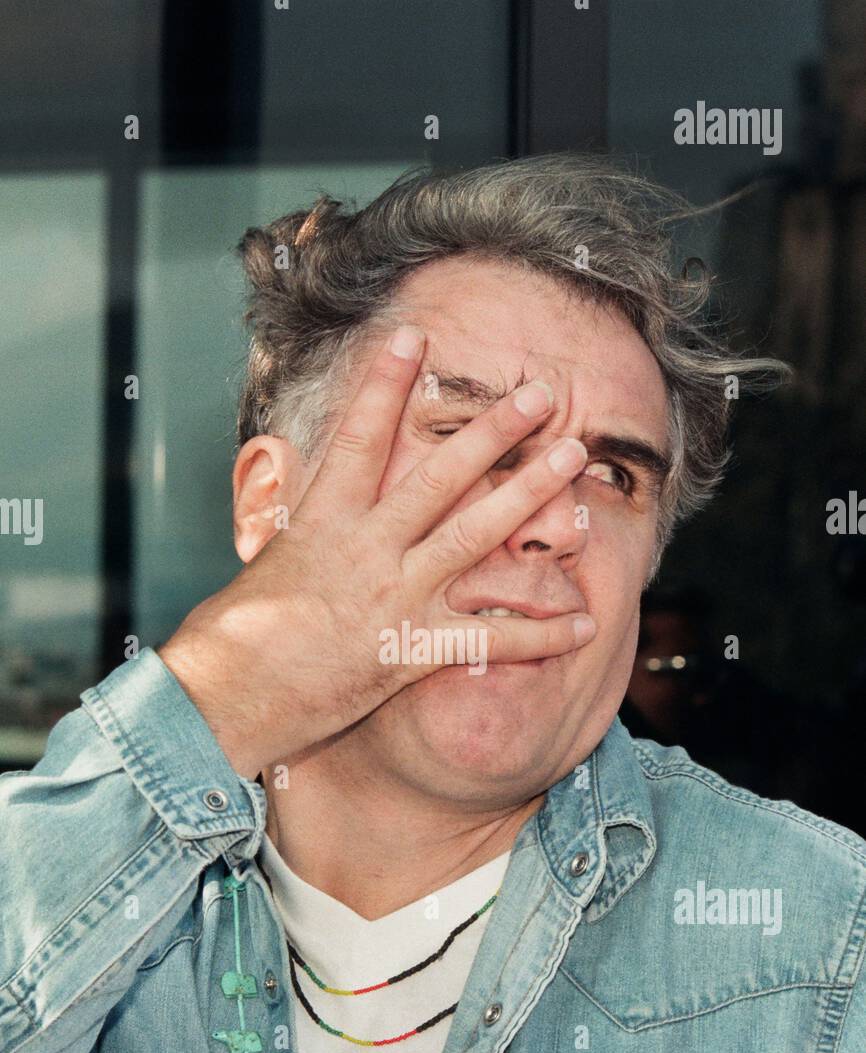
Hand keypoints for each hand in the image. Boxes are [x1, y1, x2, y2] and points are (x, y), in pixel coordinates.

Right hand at [159, 324, 594, 777]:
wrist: (225, 697)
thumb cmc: (230, 639)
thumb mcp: (263, 566)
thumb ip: (299, 531)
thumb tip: (302, 503)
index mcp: (320, 521)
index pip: (358, 438)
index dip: (386, 384)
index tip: (414, 336)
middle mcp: (364, 549)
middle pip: (437, 477)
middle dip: (492, 431)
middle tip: (541, 394)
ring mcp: (392, 597)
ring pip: (472, 535)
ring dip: (526, 492)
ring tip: (571, 457)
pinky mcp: (410, 650)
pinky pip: (488, 639)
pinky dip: (541, 635)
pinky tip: (585, 624)